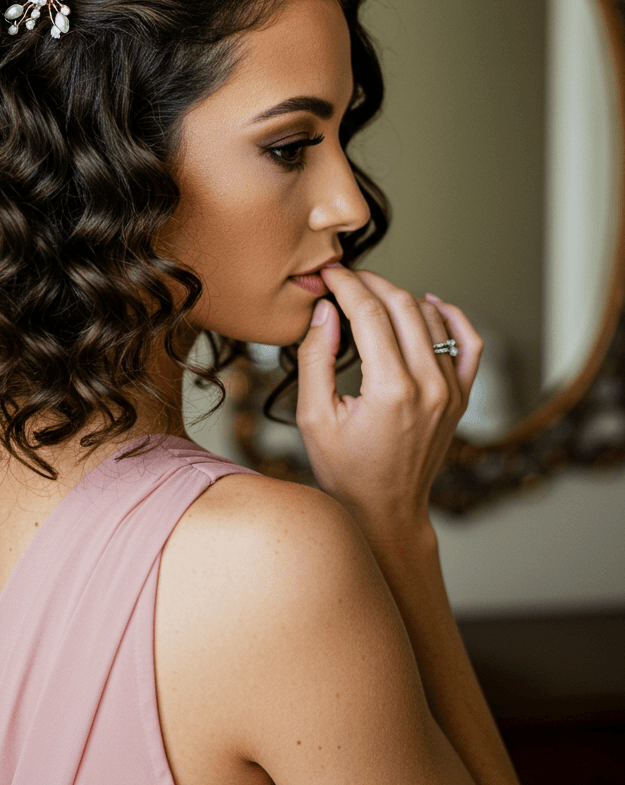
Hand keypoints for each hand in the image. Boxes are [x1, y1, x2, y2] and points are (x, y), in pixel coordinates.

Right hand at [295, 267, 482, 539]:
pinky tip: (427, 305)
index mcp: (391, 391)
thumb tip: (324, 311)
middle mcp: (429, 386)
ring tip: (372, 295)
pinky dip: (450, 316)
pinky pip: (469, 341)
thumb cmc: (346, 472)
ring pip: (432, 317)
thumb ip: (315, 359)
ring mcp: (452, 390)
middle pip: (403, 306)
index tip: (329, 273)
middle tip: (346, 277)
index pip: (370, 313)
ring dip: (401, 297)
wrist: (386, 511)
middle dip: (371, 283)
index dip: (346, 285)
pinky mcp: (462, 396)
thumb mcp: (314, 418)